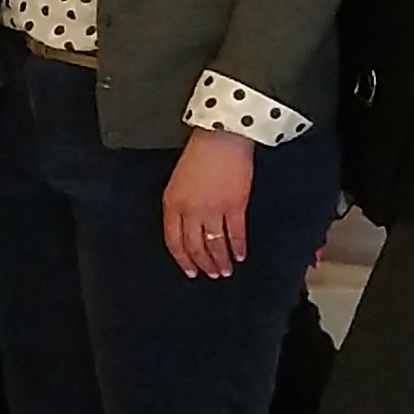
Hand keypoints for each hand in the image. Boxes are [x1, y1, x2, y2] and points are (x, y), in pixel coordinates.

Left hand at [160, 129, 256, 278]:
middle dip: (203, 264)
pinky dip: (238, 247)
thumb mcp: (177, 182)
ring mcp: (213, 210)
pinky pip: (235, 234)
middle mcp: (190, 211)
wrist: (221, 138)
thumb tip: (187, 230)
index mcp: (172, 204)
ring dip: (221, 260)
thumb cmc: (198, 156)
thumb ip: (179, 206)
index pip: (174, 241)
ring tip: (226, 270)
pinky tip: (240, 255)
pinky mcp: (235, 206)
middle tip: (211, 274)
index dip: (182, 259)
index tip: (190, 271)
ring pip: (215, 245)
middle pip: (195, 247)